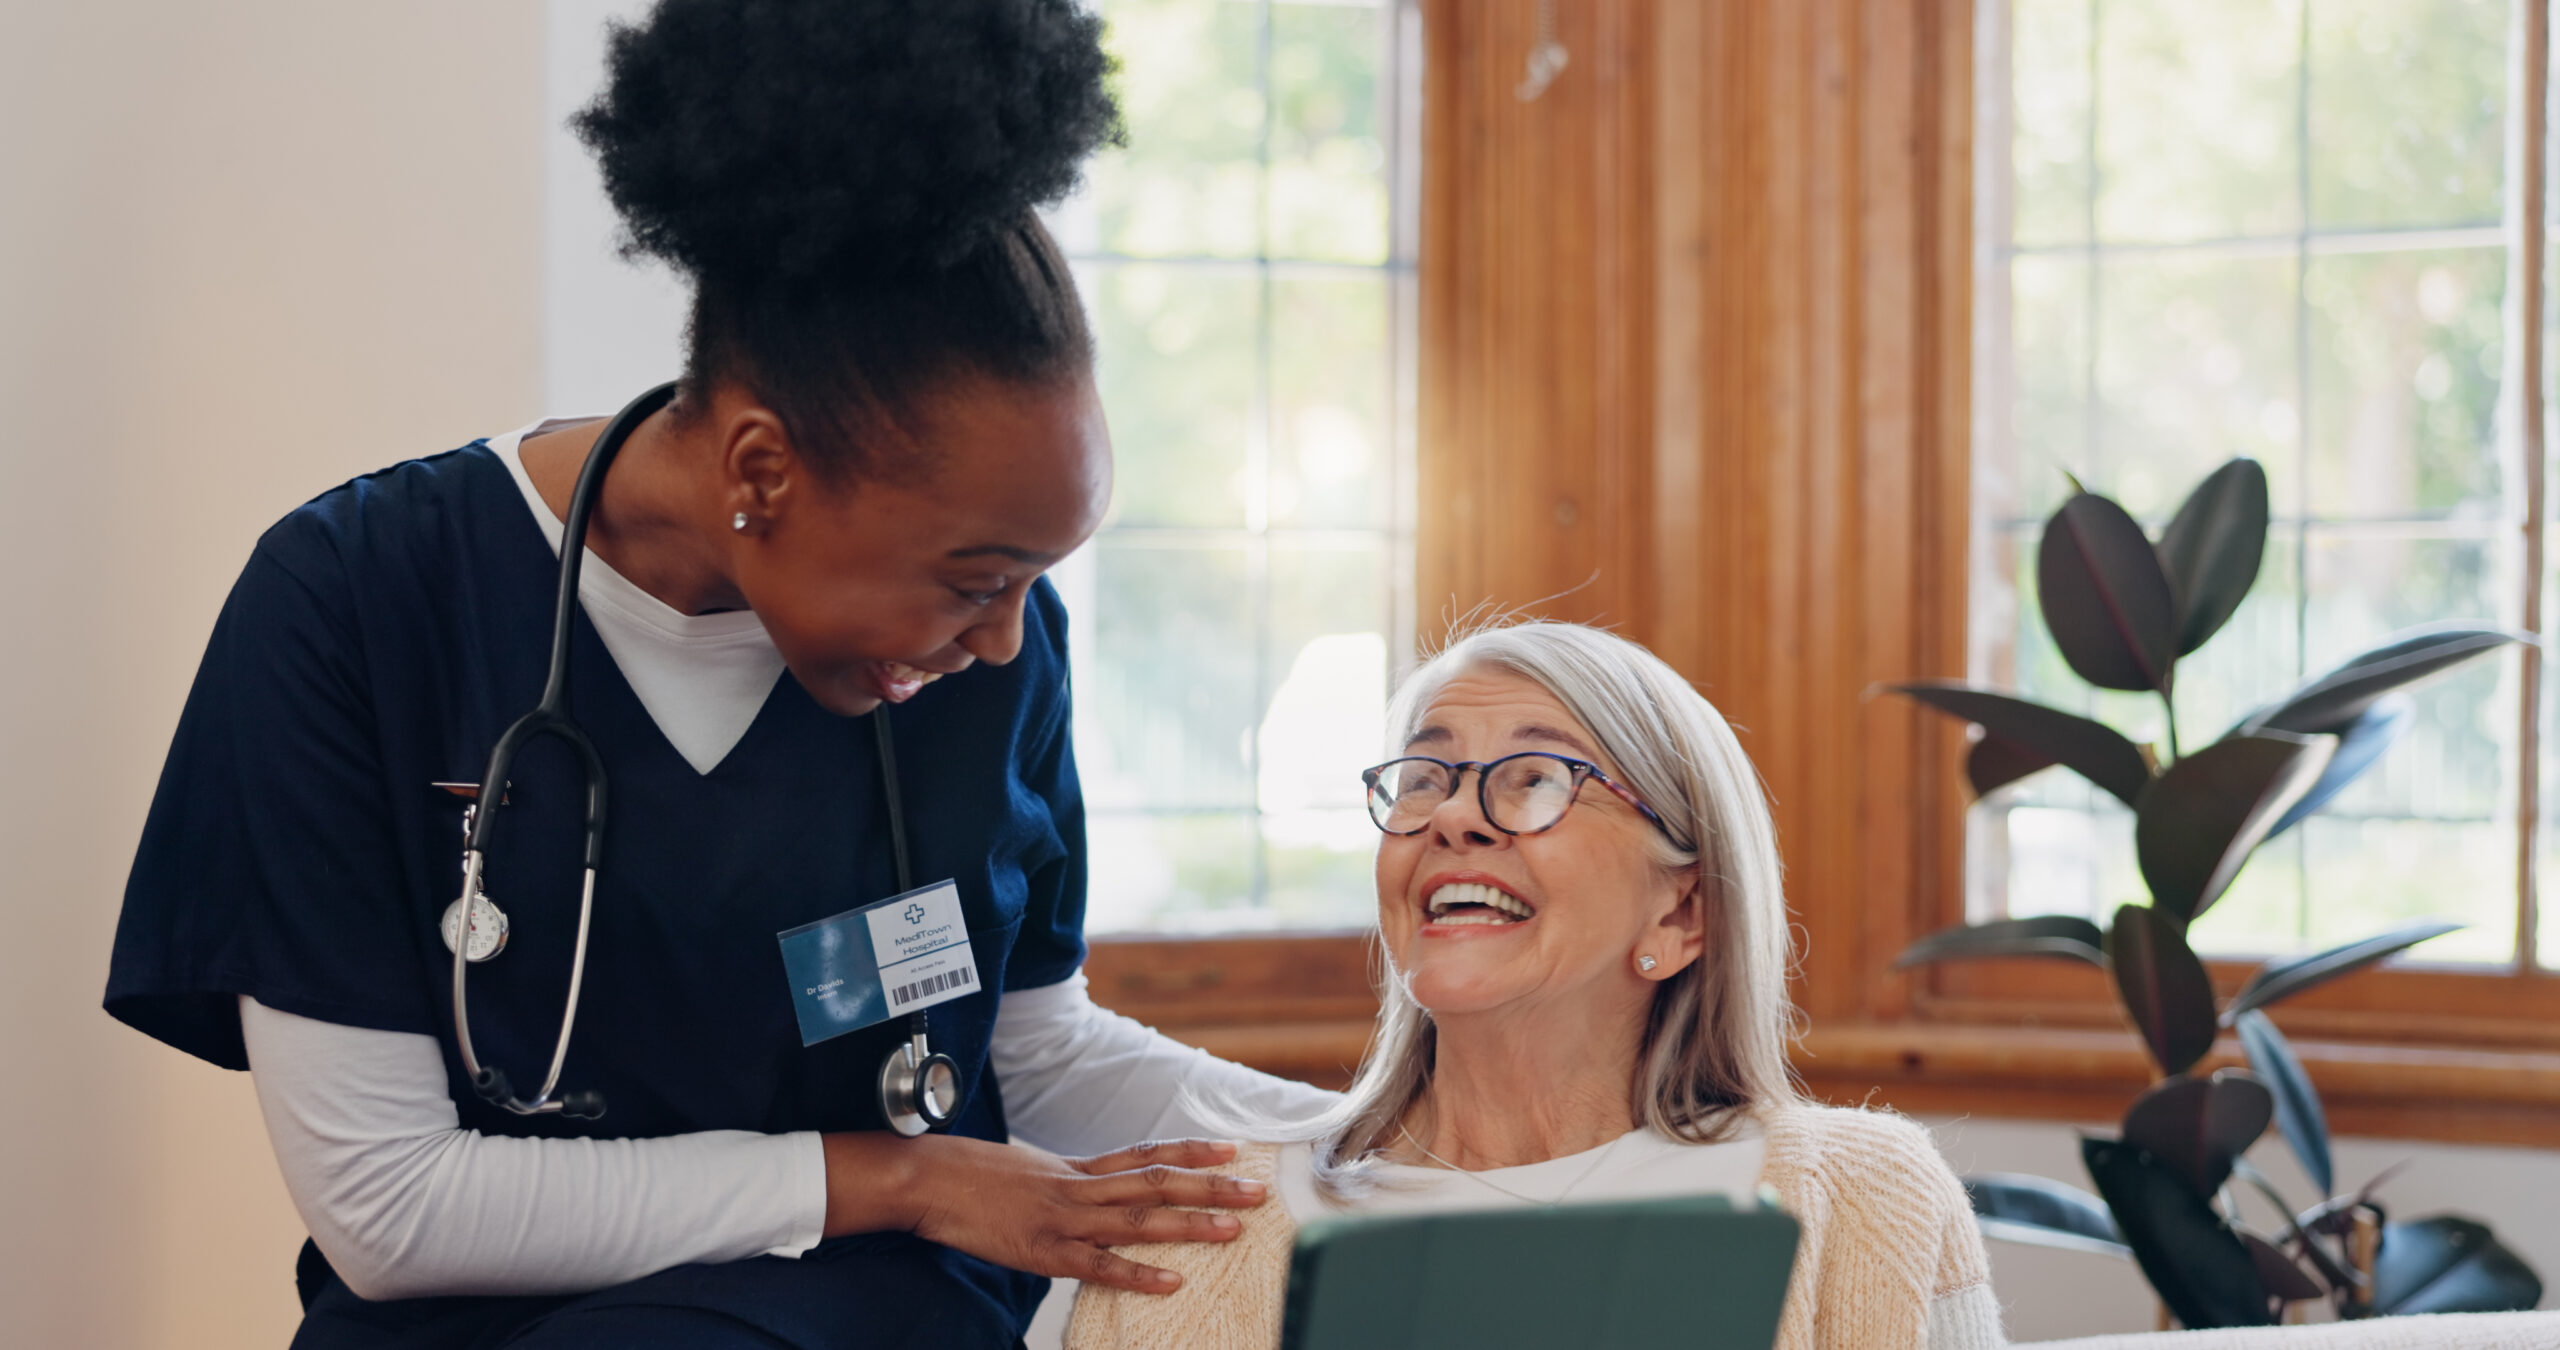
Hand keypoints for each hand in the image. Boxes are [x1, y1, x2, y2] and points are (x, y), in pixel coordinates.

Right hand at [820, 1133, 1267, 1292]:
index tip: (1231, 1151)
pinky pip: (1099, 1265)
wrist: (926, 1179)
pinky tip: (1172, 1281)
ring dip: (1189, 1225)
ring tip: (1232, 1230)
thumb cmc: (970, 1175)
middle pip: (1156, 1184)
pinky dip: (1137, 1273)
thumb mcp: (1027, 1169)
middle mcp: (1078, 1188)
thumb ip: (1063, 1181)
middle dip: (1211, 1189)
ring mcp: (1063, 1219)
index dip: (1190, 1153)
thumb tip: (1089, 1188)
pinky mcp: (1043, 1252)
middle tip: (1257, 1191)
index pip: (1144, 1154)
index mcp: (1075, 1168)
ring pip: (1138, 1220)